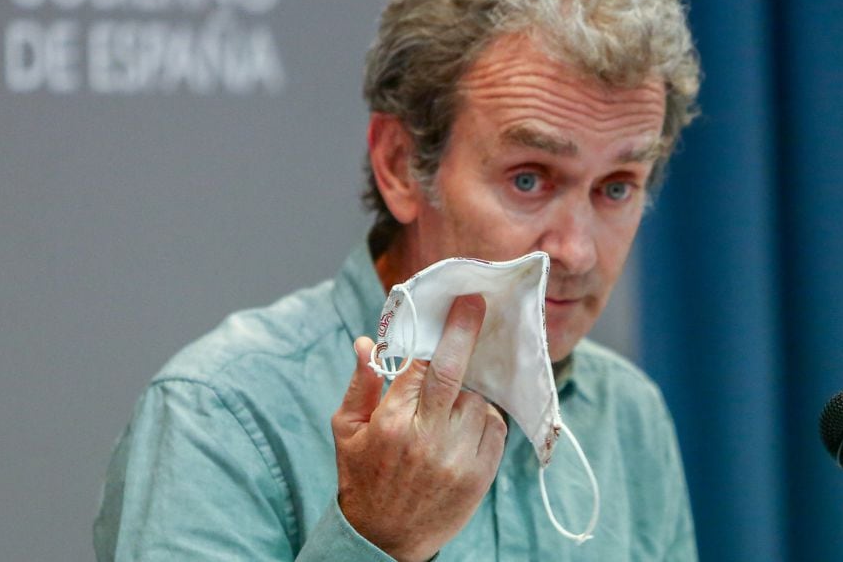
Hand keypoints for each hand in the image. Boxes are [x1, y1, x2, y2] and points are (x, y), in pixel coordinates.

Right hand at [331, 294, 506, 561]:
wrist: (384, 541)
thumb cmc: (363, 478)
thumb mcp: (347, 431)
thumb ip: (360, 384)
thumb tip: (367, 342)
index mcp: (392, 423)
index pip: (422, 364)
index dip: (442, 331)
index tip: (460, 303)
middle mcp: (427, 438)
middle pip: (456, 373)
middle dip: (467, 334)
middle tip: (477, 306)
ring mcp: (457, 458)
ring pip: (480, 400)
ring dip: (471, 391)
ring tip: (451, 403)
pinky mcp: (480, 475)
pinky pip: (495, 428)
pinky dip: (485, 419)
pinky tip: (465, 426)